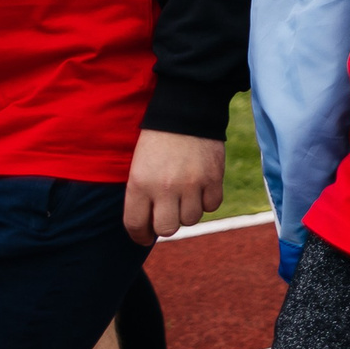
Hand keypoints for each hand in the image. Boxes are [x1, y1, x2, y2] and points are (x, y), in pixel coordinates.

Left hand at [124, 129, 226, 243]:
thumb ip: (142, 196)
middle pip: (167, 229)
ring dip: (188, 212)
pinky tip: (202, 190)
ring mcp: (191, 183)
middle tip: (168, 215)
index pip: (136, 225)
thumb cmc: (157, 142)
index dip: (139, 236)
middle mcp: (165, 188)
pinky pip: (212, 206)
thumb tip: (151, 226)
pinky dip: (207, 202)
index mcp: (139, 184)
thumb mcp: (139, 168)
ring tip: (186, 197)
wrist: (185, 112)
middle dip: (166, 225)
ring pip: (191, 219)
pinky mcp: (214, 177)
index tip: (144, 236)